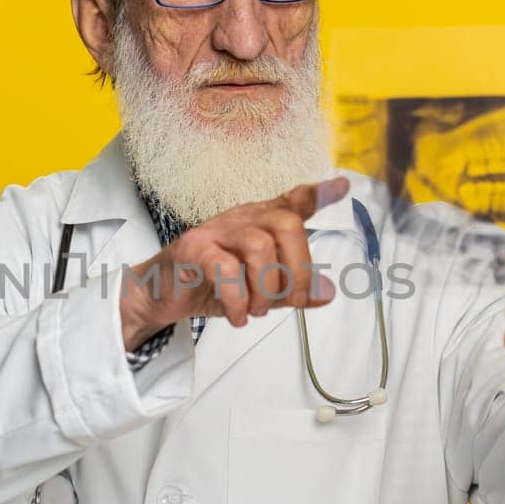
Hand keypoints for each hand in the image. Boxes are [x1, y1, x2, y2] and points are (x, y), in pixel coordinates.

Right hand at [120, 177, 349, 350]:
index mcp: (261, 222)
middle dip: (299, 270)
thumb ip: (293, 290)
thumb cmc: (211, 284)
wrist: (161, 293)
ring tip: (256, 311)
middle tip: (292, 302)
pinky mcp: (194, 249)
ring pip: (260, 247)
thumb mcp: (259, 291)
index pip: (293, 200)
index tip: (343, 187)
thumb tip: (327, 292)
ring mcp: (217, 230)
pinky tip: (237, 316)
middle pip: (287, 224)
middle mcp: (242, 219)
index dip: (319, 194)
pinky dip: (238, 300)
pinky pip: (226, 269)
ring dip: (266, 289)